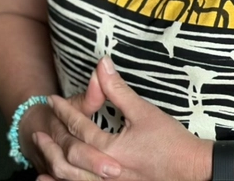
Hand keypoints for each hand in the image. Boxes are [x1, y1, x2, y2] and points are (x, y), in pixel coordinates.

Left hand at [36, 57, 210, 180]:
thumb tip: (102, 64)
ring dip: (55, 166)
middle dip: (53, 141)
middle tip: (39, 130)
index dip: (64, 111)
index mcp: (109, 148)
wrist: (194, 171)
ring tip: (41, 158)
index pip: (79, 127)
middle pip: (69, 155)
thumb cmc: (171, 142)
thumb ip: (118, 90)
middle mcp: (105, 171)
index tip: (52, 100)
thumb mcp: (144, 112)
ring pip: (74, 179)